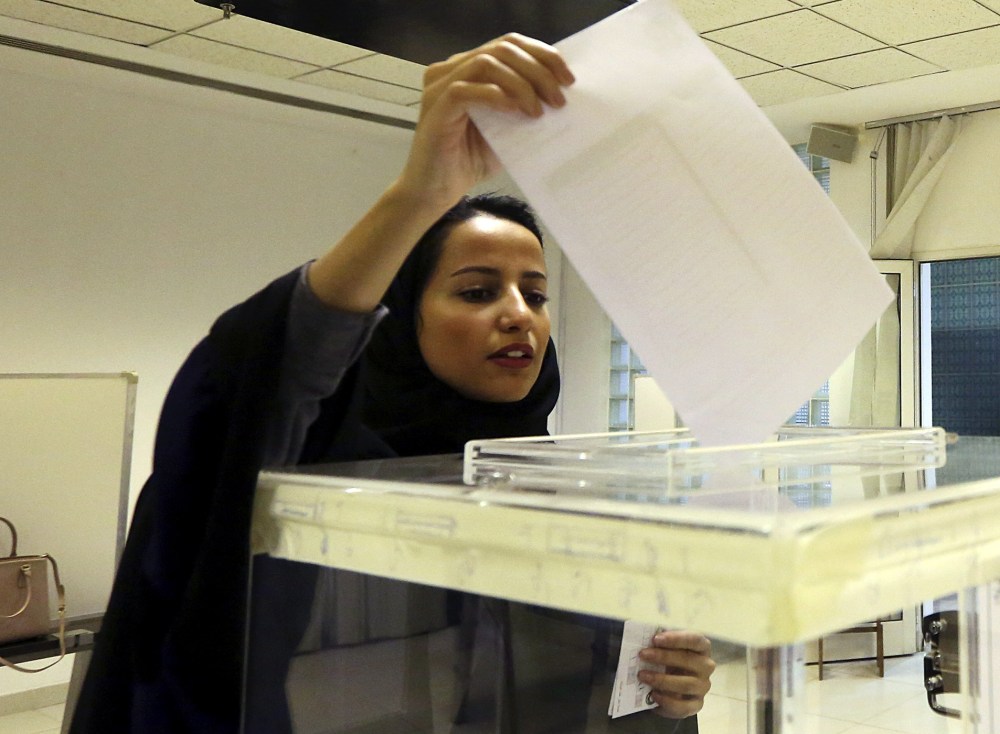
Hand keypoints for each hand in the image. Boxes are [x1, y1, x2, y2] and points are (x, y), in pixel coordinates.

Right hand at [396, 33, 574, 209]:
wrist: (436, 192)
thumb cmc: (469, 161)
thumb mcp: (507, 130)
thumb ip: (524, 107)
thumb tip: (559, 95)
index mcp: (468, 68)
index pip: (509, 45)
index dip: (542, 55)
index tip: (568, 79)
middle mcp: (450, 70)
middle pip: (502, 49)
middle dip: (538, 71)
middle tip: (558, 99)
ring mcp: (439, 86)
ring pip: (486, 63)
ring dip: (520, 84)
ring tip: (538, 110)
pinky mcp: (435, 107)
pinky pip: (466, 90)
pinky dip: (495, 96)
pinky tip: (515, 111)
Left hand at [637, 630, 714, 718]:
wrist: (672, 683)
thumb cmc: (670, 659)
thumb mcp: (667, 647)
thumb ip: (660, 643)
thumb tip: (643, 639)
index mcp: (702, 647)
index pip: (694, 639)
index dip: (675, 638)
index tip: (655, 639)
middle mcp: (706, 666)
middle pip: (688, 660)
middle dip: (663, 657)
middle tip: (643, 655)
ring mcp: (703, 686)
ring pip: (686, 684)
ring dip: (662, 680)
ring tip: (643, 676)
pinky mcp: (697, 704)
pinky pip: (683, 706)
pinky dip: (667, 701)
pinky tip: (653, 694)